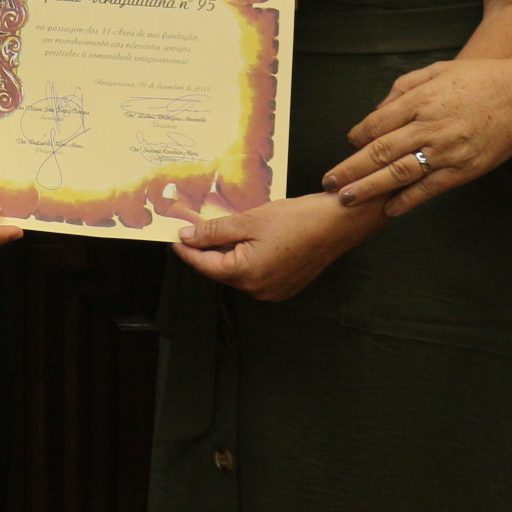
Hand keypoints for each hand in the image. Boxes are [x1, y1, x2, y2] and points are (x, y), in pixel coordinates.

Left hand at [173, 191, 381, 301]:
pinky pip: (256, 273)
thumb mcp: (249, 220)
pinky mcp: (285, 286)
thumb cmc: (297, 220)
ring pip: (239, 271)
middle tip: (200, 226)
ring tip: (230, 228)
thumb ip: (214, 231)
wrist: (337, 224)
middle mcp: (258, 290)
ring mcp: (273, 291)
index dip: (188, 250)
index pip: (205, 265)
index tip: (174, 238)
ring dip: (230, 252)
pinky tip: (252, 238)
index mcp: (246, 274)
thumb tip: (187, 237)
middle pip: (221, 269)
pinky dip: (248, 257)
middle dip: (210, 249)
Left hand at [322, 55, 511, 216]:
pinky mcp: (463, 170)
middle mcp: (428, 127)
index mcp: (420, 101)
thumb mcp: (436, 70)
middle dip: (349, 169)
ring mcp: (445, 151)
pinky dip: (406, 200)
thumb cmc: (480, 79)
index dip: (357, 138)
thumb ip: (404, 88)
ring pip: (398, 173)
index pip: (375, 124)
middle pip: (379, 151)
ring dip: (368, 188)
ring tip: (346, 199)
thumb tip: (379, 110)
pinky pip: (428, 189)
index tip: (348, 145)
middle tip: (328, 182)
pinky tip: (388, 209)